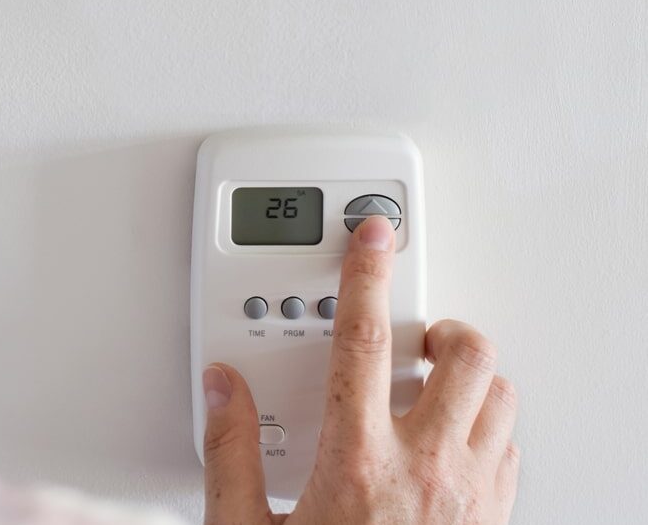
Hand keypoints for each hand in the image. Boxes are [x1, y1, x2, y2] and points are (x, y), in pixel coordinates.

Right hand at [200, 215, 519, 523]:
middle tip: (410, 333)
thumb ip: (229, 451)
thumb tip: (221, 388)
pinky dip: (487, 426)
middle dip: (441, 327)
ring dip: (472, 377)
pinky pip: (510, 448)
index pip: (365, 341)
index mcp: (357, 461)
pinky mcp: (495, 521)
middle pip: (466, 357)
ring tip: (429, 383)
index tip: (371, 236)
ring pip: (502, 397)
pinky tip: (448, 439)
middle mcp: (427, 470)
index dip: (366, 275)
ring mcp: (471, 496)